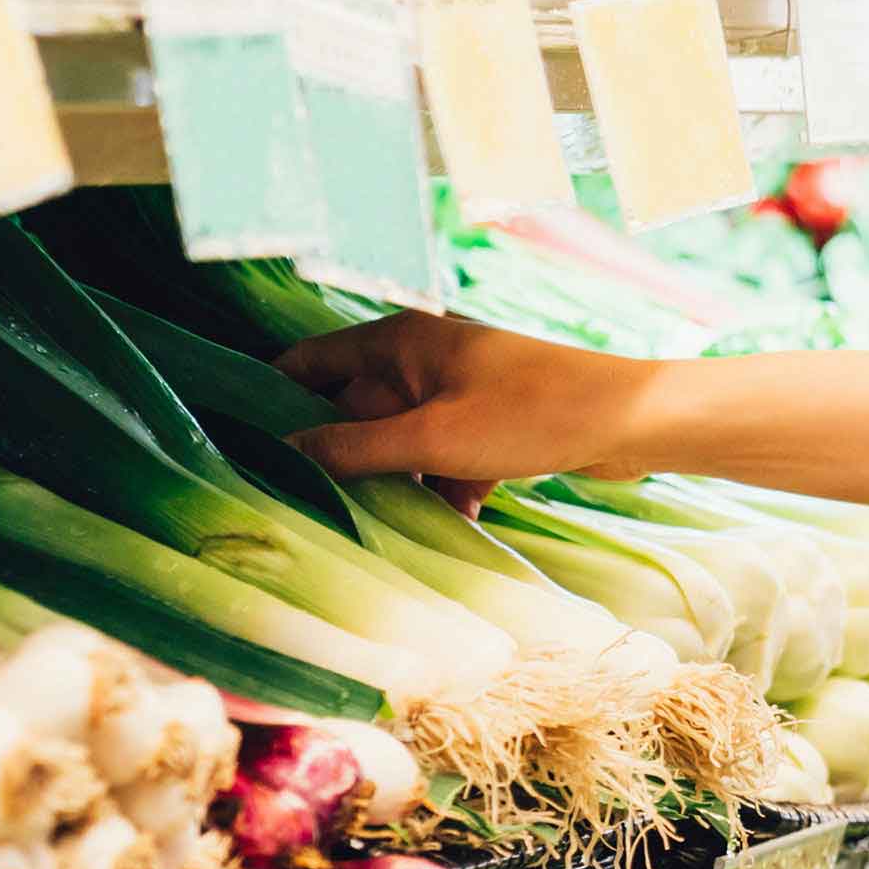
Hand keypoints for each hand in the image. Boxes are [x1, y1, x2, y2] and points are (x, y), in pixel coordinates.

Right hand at [276, 310, 661, 497]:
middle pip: (353, 411)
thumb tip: (282, 454)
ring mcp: (459, 392)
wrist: (632, 420)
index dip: (272, 399)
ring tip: (375, 528)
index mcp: (399, 340)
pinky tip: (457, 523)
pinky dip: (446, 489)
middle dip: (337, 458)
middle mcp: (423, 358)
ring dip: (395, 484)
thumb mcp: (431, 438)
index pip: (310, 363)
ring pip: (400, 443)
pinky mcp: (491, 425)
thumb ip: (352, 449)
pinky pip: (445, 460)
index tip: (235, 445)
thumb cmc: (531, 414)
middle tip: (299, 508)